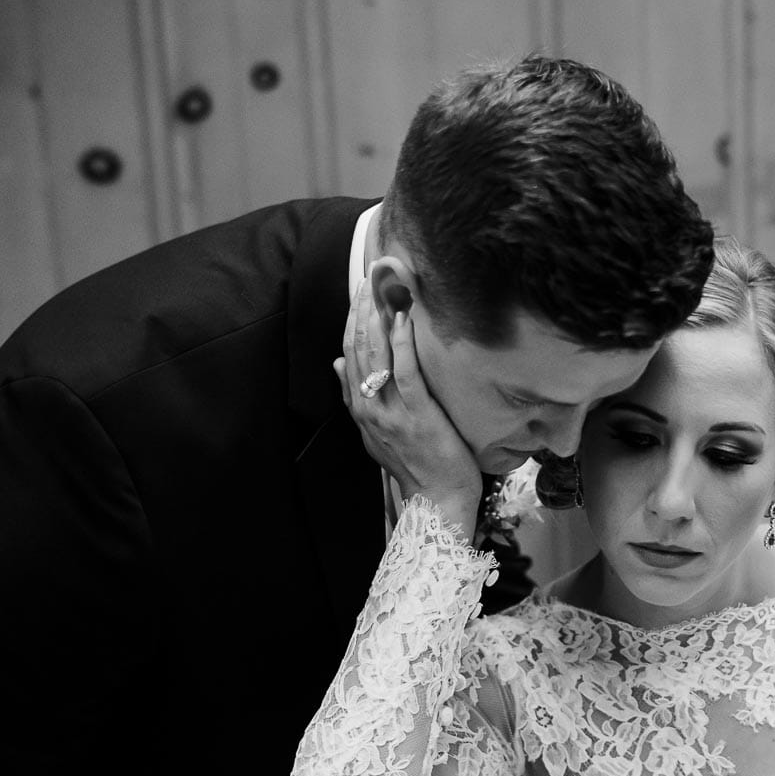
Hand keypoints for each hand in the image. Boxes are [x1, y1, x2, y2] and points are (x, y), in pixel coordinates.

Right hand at [336, 278, 481, 536]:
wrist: (435, 499)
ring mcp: (391, 411)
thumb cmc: (416, 464)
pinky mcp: (416, 414)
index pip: (350, 354)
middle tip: (368, 276)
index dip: (353, 320)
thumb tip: (338, 362)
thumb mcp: (377, 430)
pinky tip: (402, 319)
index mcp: (360, 408)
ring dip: (377, 318)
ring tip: (380, 287)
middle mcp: (369, 407)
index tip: (358, 291)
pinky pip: (405, 371)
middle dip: (361, 310)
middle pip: (359, 349)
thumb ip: (356, 396)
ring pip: (376, 356)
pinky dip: (402, 342)